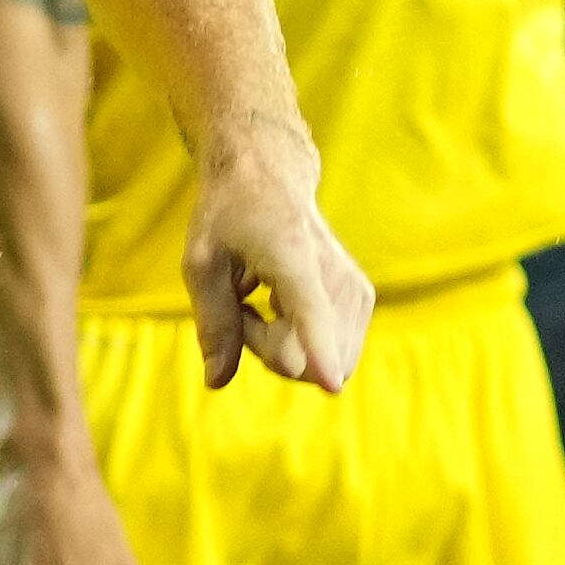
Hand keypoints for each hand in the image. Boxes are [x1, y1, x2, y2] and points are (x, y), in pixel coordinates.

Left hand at [185, 125, 370, 393]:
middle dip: (267, 350)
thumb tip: (216, 381)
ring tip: (262, 301)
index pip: (311, 313)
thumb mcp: (202, 263)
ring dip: (283, 347)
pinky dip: (302, 342)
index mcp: (293, 257)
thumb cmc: (230, 216)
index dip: (320, 353)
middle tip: (243, 306)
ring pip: (322, 361)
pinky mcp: (362, 300)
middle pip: (304, 357)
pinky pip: (332, 352)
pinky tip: (282, 306)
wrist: (270, 178)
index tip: (332, 386)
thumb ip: (213, 322)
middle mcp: (336, 274)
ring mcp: (357, 289)